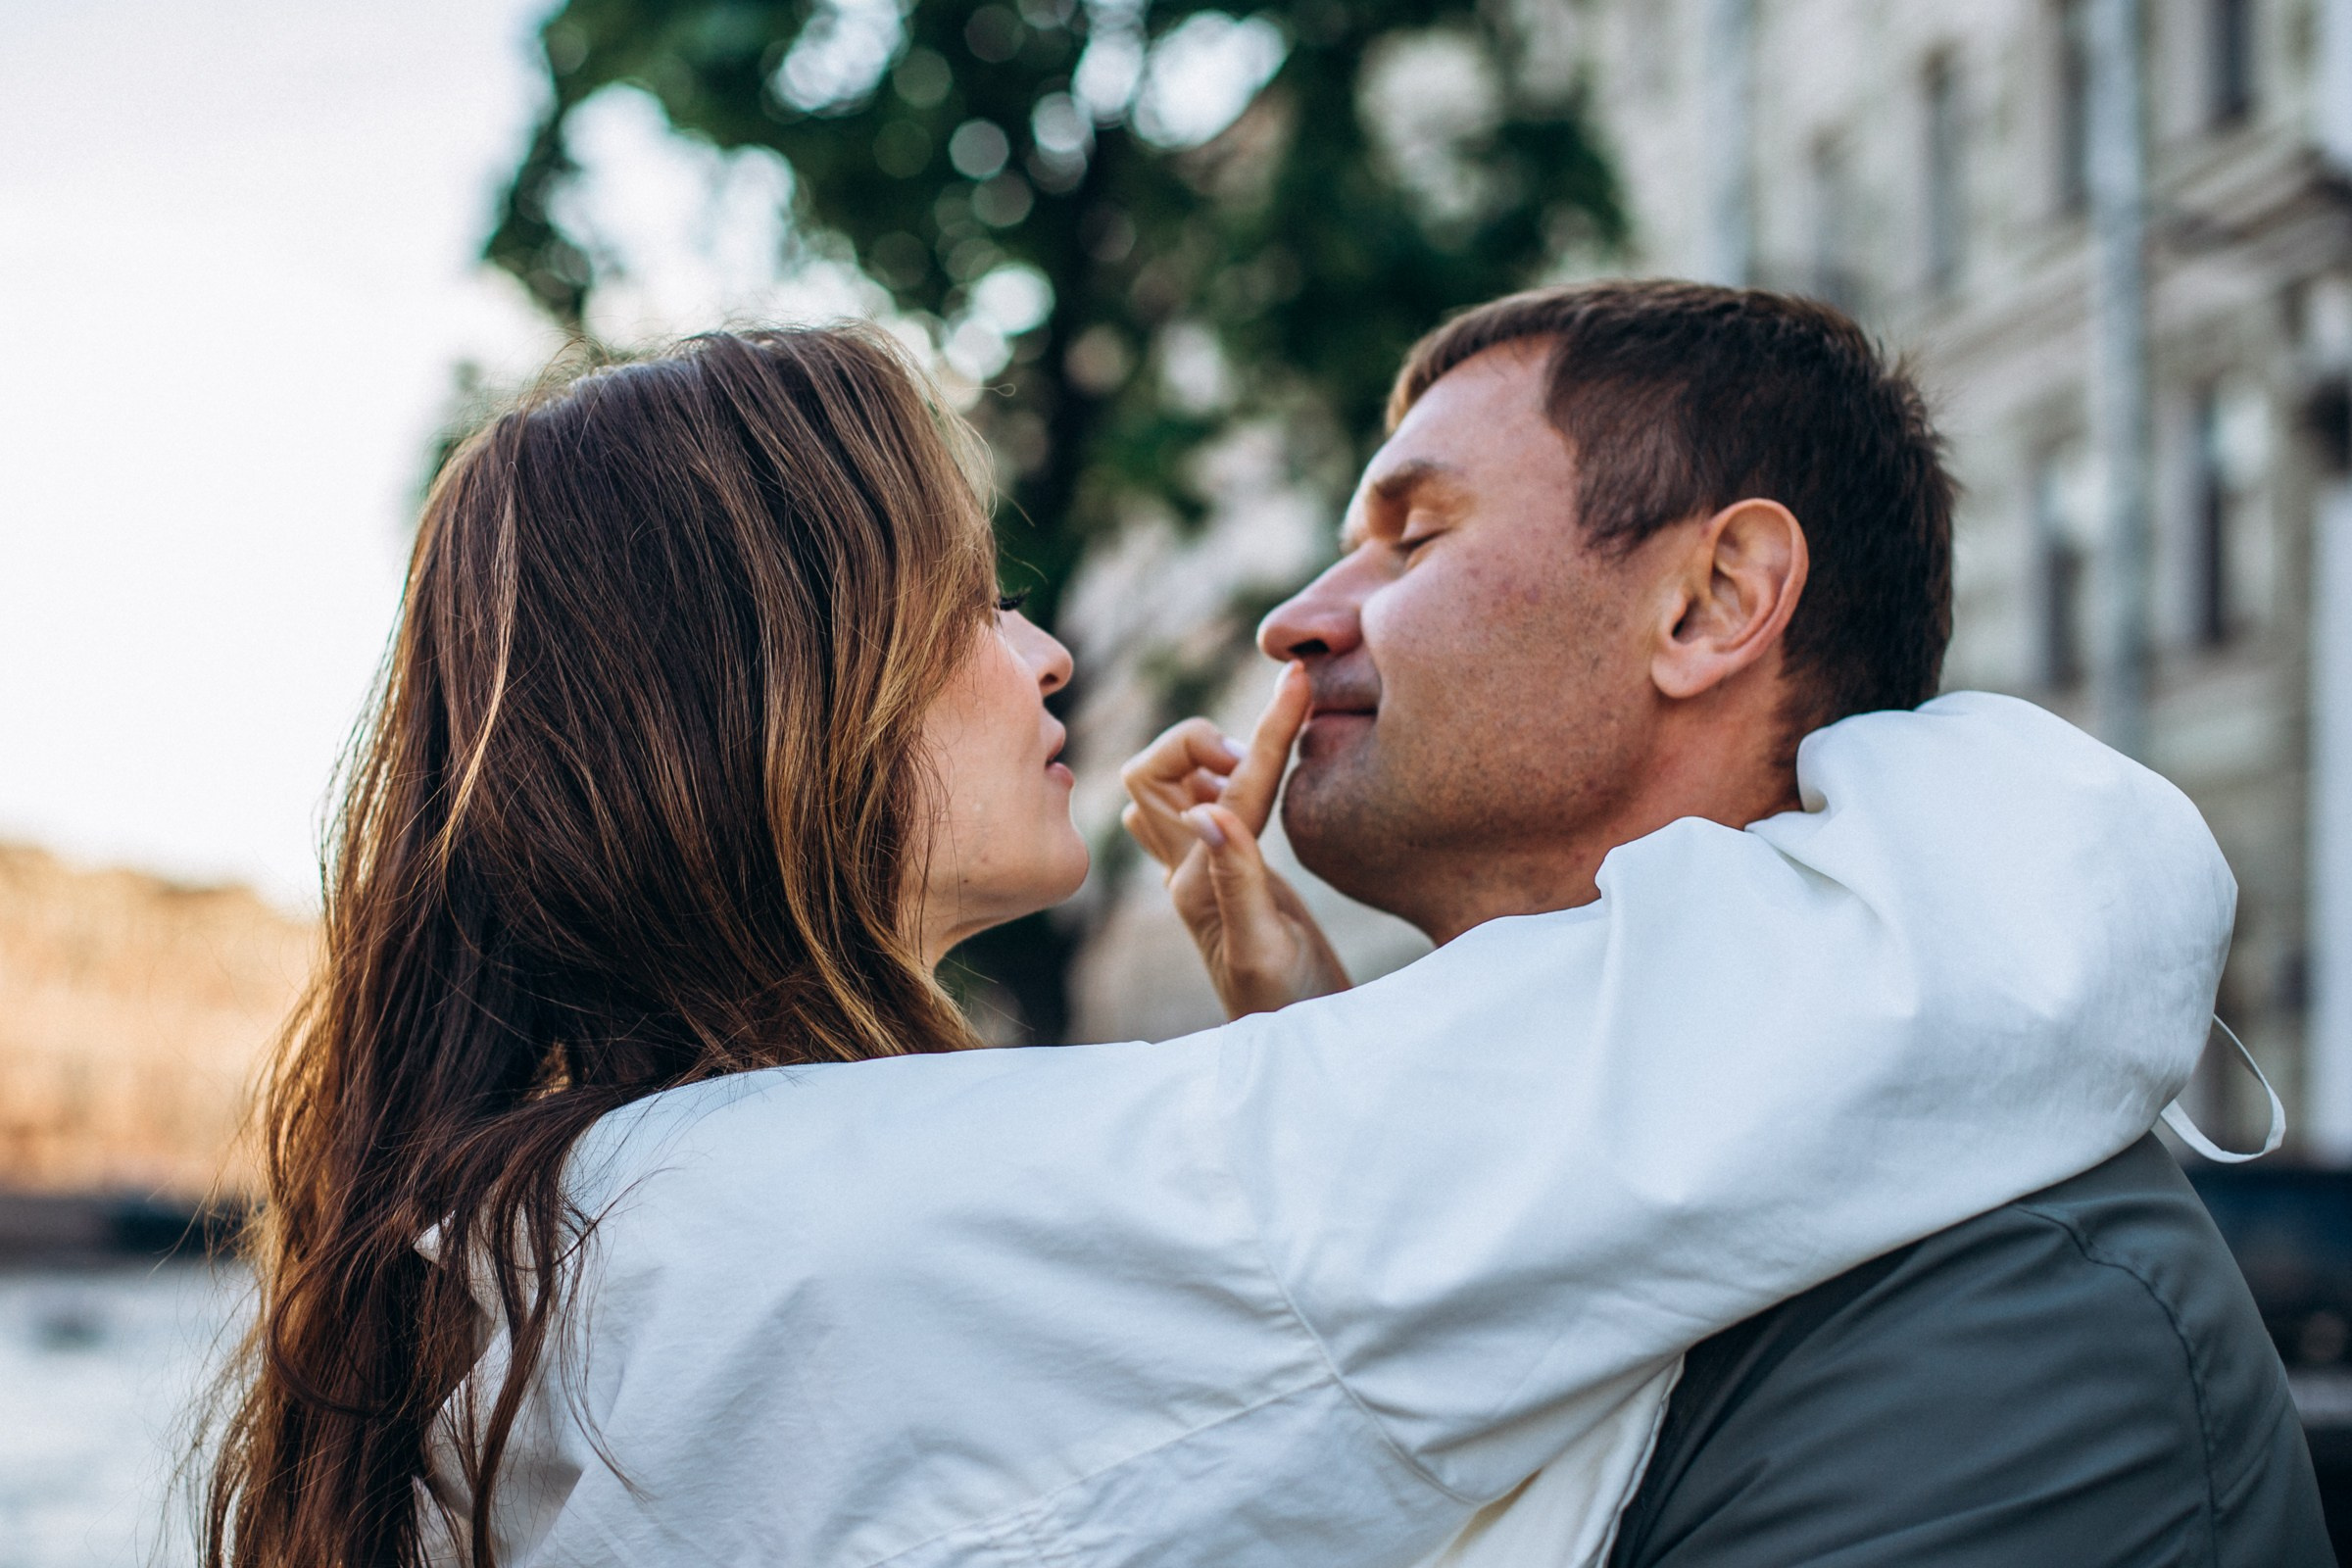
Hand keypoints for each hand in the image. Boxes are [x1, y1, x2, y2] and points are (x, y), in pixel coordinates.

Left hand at [1121, 662, 1349, 1018]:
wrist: (1302, 1056)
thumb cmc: (1290, 1015)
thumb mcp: (1265, 949)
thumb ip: (1237, 879)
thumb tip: (1208, 806)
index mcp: (1194, 882)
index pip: (1211, 785)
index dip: (1259, 729)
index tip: (1299, 678)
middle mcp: (1189, 871)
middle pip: (1156, 774)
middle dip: (1203, 739)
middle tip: (1262, 748)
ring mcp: (1207, 874)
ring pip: (1182, 789)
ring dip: (1217, 754)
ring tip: (1277, 738)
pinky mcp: (1235, 881)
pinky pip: (1212, 810)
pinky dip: (1233, 779)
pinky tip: (1271, 774)